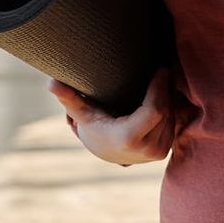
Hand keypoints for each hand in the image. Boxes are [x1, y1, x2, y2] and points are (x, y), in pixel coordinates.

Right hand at [48, 66, 174, 164]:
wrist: (105, 153)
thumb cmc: (94, 129)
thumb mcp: (83, 114)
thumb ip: (70, 99)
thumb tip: (51, 83)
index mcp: (129, 138)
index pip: (154, 109)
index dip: (159, 88)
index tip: (160, 69)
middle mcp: (147, 149)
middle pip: (164, 111)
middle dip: (164, 89)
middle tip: (161, 70)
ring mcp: (158, 152)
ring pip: (171, 116)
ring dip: (168, 97)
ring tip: (161, 80)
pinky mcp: (164, 151)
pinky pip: (172, 124)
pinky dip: (169, 108)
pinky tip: (162, 95)